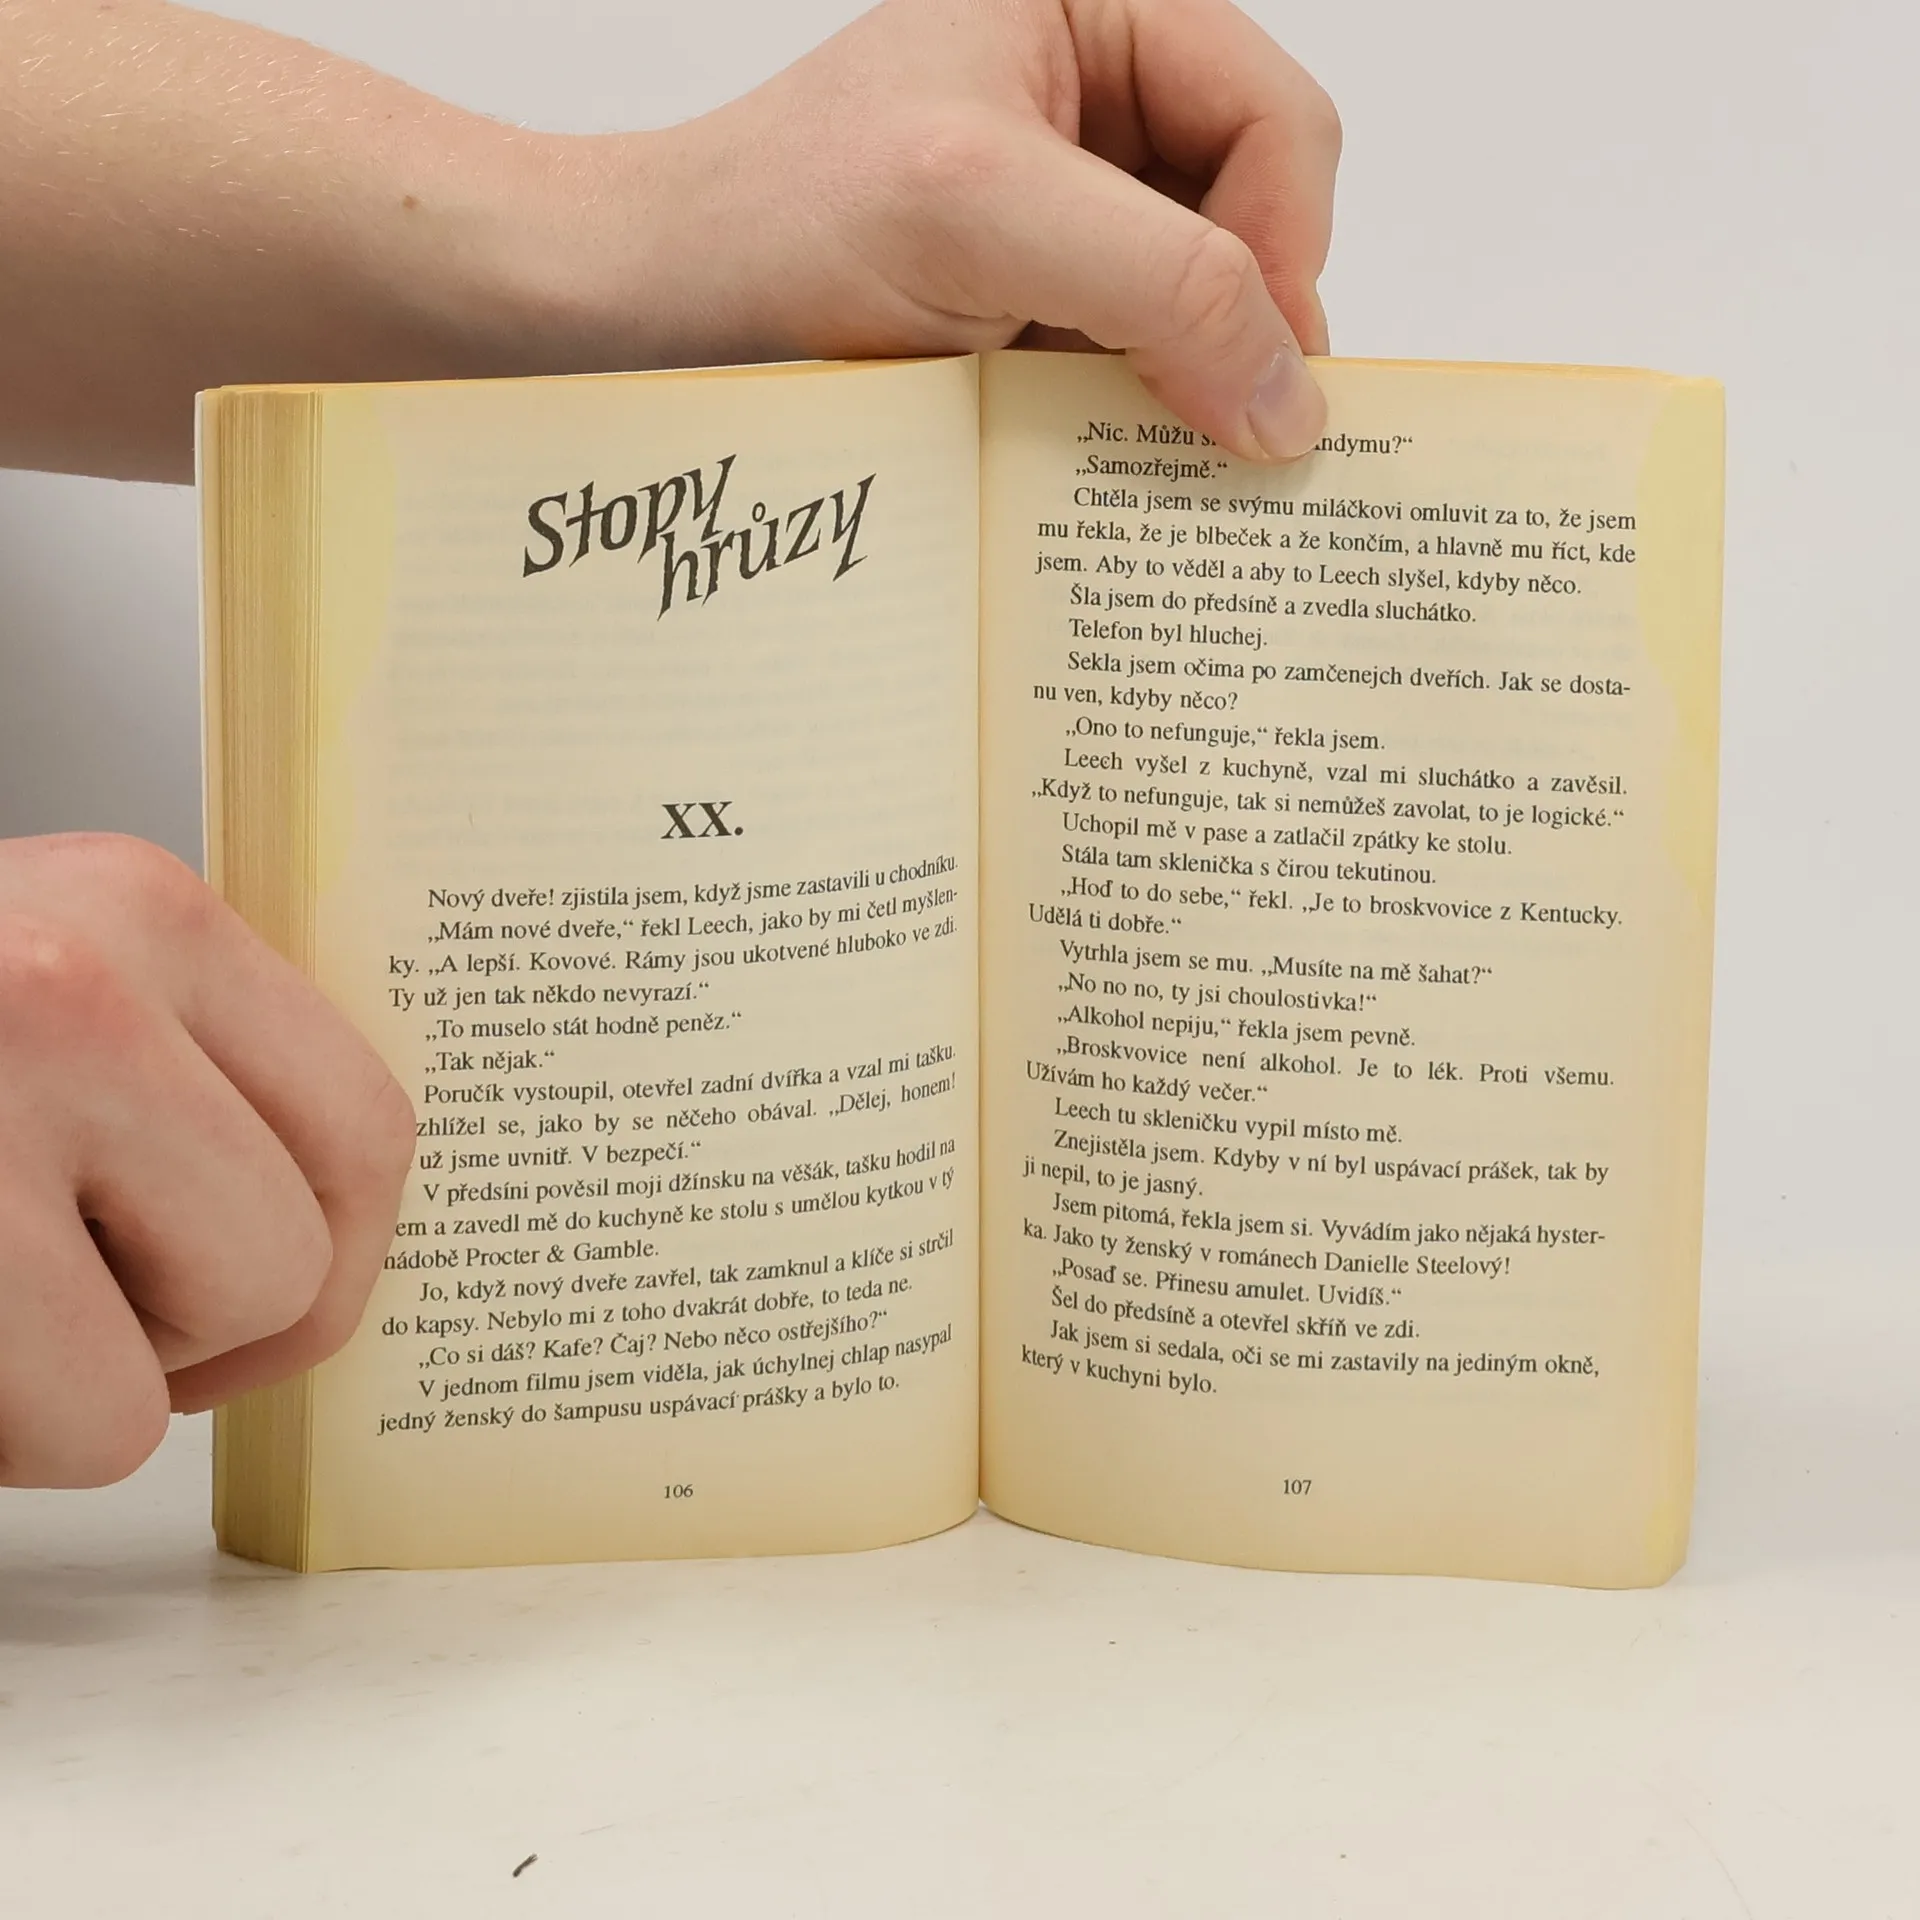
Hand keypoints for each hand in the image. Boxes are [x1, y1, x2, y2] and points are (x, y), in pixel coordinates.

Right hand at [0, 834, 412, 1485]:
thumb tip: (330, 1215)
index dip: (333, 1256)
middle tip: (80, 1316)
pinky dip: (3, 1431)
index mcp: (139, 913)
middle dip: (199, 1338)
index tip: (263, 1301)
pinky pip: (68, 1428)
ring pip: (173, 1374)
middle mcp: (77, 985)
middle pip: (295, 1262)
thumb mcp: (37, 985)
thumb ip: (180, 1065)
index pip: (367, 1126)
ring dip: (81, 1392)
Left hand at [550, 0, 1340, 459]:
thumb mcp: (982, 214)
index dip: (1287, 247)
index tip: (1260, 369)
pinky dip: (1134, 418)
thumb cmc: (773, 220)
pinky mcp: (1033, 306)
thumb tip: (1296, 400)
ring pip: (1204, 305)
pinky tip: (1094, 453)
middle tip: (1223, 427)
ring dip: (1189, 384)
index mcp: (1097, 12)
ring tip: (1143, 444)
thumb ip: (1163, 282)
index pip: (1275, 122)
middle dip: (1244, 323)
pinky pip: (1135, 364)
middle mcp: (1095, 104)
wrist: (649, 314)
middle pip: (1257, 217)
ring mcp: (1065, 213)